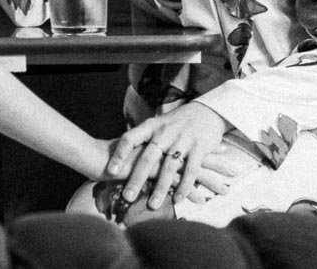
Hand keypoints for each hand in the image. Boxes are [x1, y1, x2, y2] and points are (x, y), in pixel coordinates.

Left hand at [108, 103, 231, 207]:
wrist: (206, 111)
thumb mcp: (157, 125)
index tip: (110, 171)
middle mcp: (165, 132)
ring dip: (161, 188)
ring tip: (153, 205)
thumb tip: (117, 154)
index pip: (130, 138)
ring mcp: (182, 140)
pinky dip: (185, 186)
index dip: (119, 154)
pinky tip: (178, 199)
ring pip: (169, 167)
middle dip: (137, 178)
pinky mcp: (199, 148)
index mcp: (151, 126)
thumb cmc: (175, 123)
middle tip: (127, 196)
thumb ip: (142, 139)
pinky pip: (191, 170)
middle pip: (148, 157)